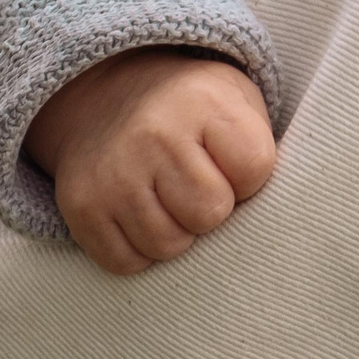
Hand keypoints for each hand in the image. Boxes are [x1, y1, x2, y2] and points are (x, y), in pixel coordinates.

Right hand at [23, 48, 279, 275]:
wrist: (106, 96)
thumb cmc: (194, 112)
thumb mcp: (237, 101)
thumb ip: (261, 147)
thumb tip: (277, 218)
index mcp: (205, 102)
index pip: (254, 171)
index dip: (249, 178)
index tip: (232, 164)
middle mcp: (154, 133)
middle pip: (210, 214)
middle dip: (212, 209)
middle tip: (197, 185)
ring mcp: (112, 171)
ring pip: (168, 245)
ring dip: (176, 232)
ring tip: (167, 197)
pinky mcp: (81, 205)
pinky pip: (126, 262)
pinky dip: (138, 250)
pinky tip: (139, 213)